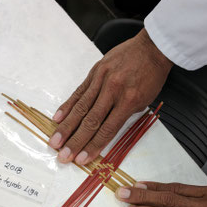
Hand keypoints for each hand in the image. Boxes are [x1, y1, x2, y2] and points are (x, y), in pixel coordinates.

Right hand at [49, 29, 172, 164]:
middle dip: (75, 141)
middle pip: (90, 121)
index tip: (82, 159)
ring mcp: (101, 80)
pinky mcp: (94, 72)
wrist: (152, 47)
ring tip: (55, 142)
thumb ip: (124, 115)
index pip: (107, 129)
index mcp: (128, 101)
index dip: (93, 146)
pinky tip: (57, 118)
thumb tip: (106, 129)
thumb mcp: (145, 100)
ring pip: (80, 107)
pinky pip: (78, 91)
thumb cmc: (151, 76)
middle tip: (63, 156)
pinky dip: (67, 106)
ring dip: (66, 127)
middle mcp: (113, 91)